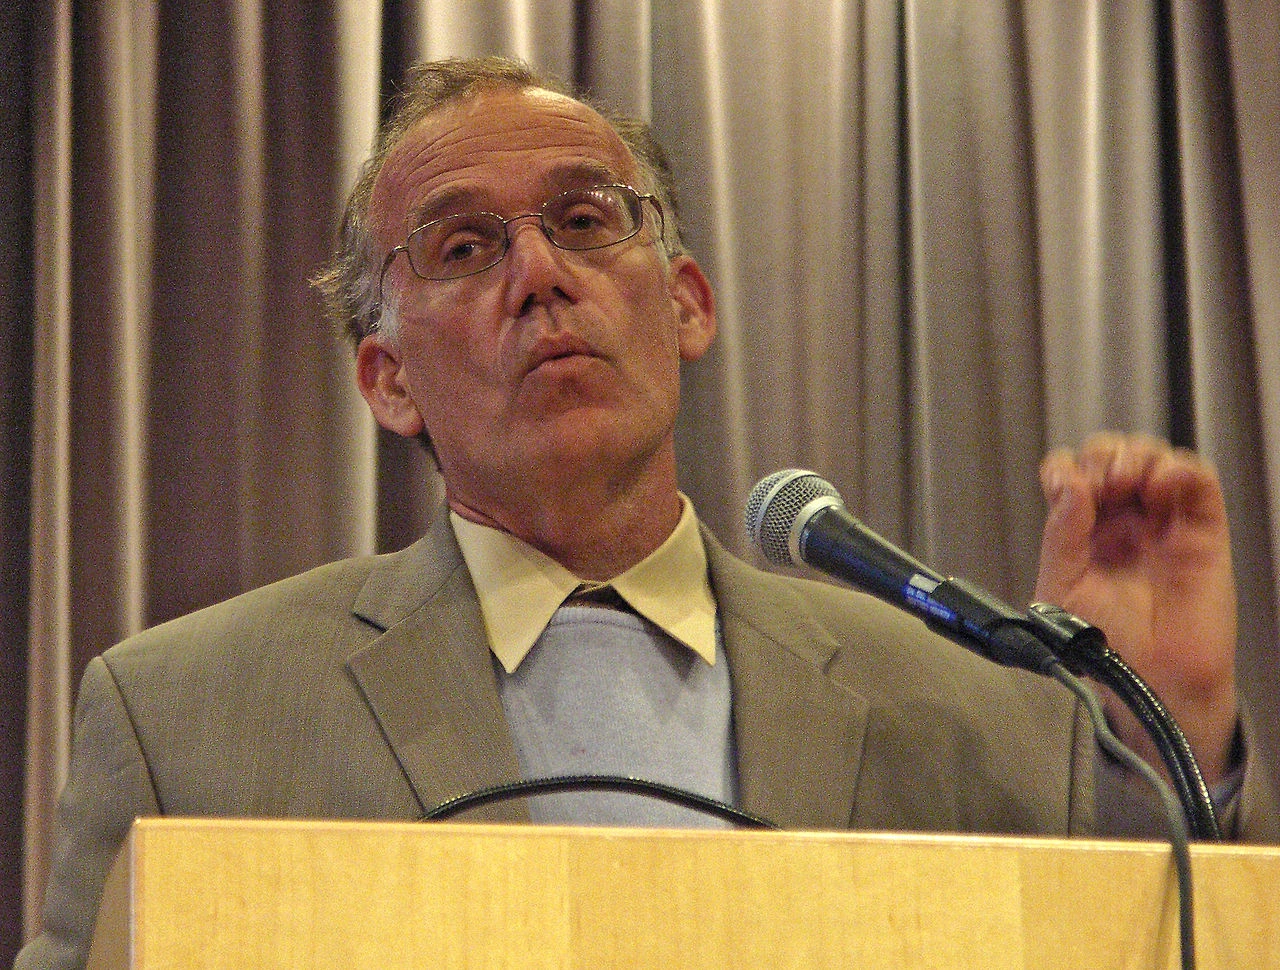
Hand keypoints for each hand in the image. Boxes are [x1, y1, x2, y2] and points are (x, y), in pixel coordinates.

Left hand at [1035, 433, 1237, 781]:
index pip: (1072, 474)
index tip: (1067, 487)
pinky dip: (1180, 468)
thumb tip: (1068, 483)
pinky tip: (1161, 484)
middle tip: (1103, 484)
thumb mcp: (1062, 588)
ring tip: (1128, 482)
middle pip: (1112, 456)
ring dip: (1139, 456)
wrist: (1151, 682)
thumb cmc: (1105, 644)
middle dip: (1104, 456)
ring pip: (1154, 459)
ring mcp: (1162, 522)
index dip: (1068, 468)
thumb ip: (1061, 535)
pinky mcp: (1202, 531)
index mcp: (1082, 530)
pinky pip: (1199, 482)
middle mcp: (1121, 521)